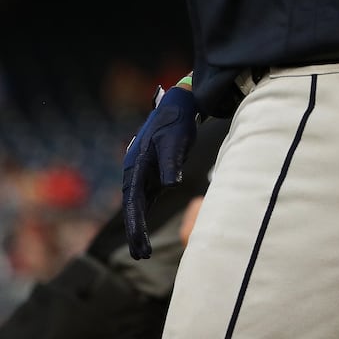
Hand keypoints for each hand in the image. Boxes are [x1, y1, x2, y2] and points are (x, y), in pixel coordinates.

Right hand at [122, 85, 197, 259]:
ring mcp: (142, 174)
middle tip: (141, 256)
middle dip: (135, 233)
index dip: (136, 224)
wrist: (179, 107)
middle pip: (133, 207)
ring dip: (139, 229)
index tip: (139, 243)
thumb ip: (171, 162)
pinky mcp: (152, 175)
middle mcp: (134, 172)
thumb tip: (170, 184)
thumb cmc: (176, 123)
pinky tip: (145, 235)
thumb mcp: (175, 141)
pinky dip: (145, 217)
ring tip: (143, 253)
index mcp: (135, 166)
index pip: (134, 200)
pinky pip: (147, 200)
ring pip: (138, 206)